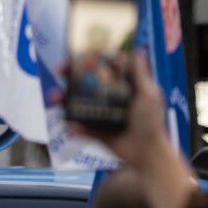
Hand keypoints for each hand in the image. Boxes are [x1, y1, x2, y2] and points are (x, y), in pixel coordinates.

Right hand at [68, 50, 168, 170]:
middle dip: (69, 75)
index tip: (82, 56)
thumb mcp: (149, 95)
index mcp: (119, 87)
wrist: (148, 155)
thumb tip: (136, 51)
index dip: (89, 60)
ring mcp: (98, 115)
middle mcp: (106, 98)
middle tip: (60, 71)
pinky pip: (78, 127)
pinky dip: (72, 126)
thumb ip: (141, 74)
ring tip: (55, 97)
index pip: (100, 69)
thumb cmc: (152, 123)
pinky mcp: (94, 131)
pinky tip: (71, 126)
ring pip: (75, 102)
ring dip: (62, 98)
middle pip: (83, 82)